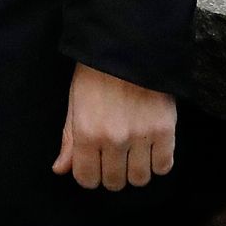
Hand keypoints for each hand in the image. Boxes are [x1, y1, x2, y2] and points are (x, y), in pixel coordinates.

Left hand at [50, 64, 175, 190]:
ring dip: (136, 170)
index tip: (95, 164)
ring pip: (140, 179)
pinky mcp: (165, 129)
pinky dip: (158, 162)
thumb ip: (69, 138)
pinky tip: (151, 147)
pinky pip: (163, 166)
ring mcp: (141, 135)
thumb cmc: (96, 70)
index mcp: (87, 132)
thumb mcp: (75, 101)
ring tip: (134, 151)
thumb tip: (61, 169)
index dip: (90, 174)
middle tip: (115, 156)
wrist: (128, 43)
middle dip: (113, 173)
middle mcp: (114, 138)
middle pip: (115, 182)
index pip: (87, 179)